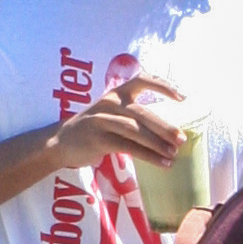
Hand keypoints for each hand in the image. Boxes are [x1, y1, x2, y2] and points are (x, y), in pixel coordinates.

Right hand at [54, 73, 187, 175]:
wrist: (60, 142)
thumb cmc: (94, 128)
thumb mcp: (110, 113)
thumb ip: (132, 114)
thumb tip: (168, 129)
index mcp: (116, 93)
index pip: (142, 80)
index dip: (163, 86)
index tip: (182, 97)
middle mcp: (109, 103)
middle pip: (142, 113)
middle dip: (164, 126)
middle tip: (182, 139)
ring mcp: (101, 120)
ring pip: (135, 131)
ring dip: (157, 144)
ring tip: (173, 153)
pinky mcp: (98, 139)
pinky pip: (128, 147)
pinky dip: (148, 156)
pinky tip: (162, 163)